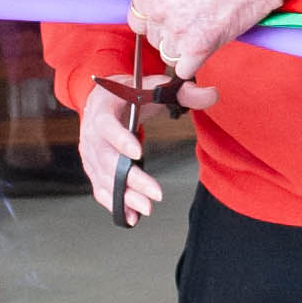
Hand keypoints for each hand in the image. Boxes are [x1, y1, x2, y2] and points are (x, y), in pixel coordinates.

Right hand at [79, 79, 169, 226]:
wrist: (101, 98)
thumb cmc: (128, 92)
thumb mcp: (153, 86)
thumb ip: (183, 91)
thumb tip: (212, 95)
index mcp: (103, 107)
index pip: (107, 124)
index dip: (120, 139)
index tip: (137, 153)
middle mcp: (91, 132)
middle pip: (107, 159)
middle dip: (129, 179)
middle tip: (154, 194)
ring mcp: (89, 152)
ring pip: (104, 178)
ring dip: (124, 196)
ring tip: (146, 208)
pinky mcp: (92, 168)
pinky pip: (100, 188)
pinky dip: (114, 203)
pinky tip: (131, 216)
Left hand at [129, 0, 290, 82]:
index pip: (139, 18)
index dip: (157, 20)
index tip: (173, 18)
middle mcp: (157, 7)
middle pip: (154, 38)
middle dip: (173, 34)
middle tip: (198, 21)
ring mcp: (176, 28)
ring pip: (168, 55)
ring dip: (185, 50)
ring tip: (207, 30)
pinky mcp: (198, 47)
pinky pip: (184, 70)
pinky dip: (195, 64)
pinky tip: (209, 47)